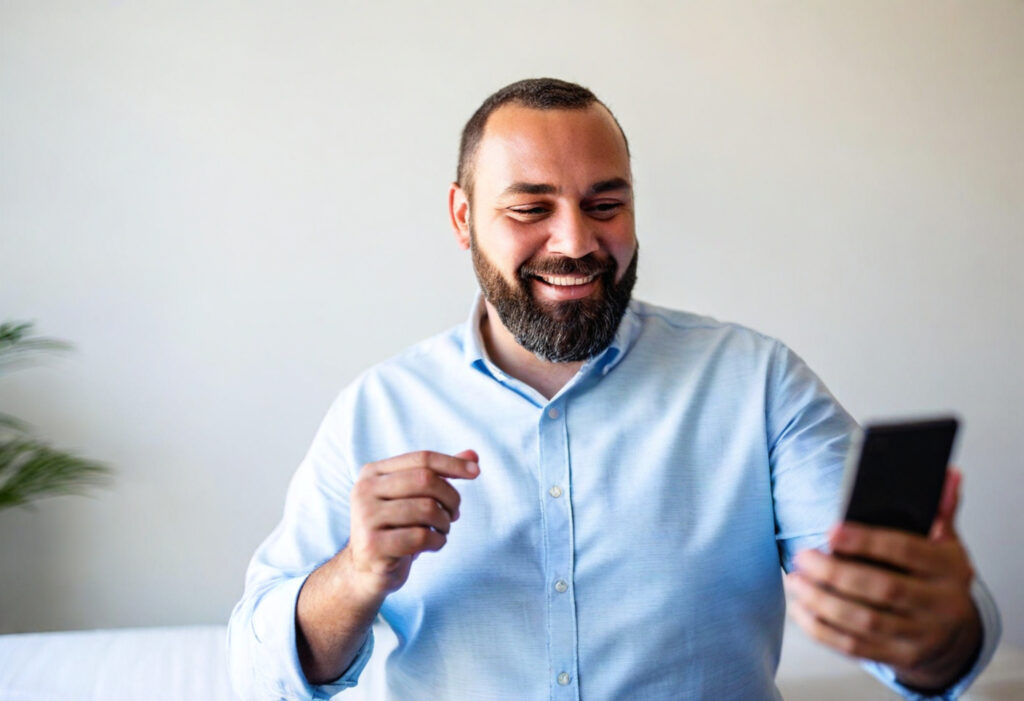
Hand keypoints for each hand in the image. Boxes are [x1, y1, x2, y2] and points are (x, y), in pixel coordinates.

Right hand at [345, 449, 479, 598]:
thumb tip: (473, 456)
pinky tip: (433, 544)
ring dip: (445, 522)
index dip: (452, 463)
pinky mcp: (372, 545)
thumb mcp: (412, 497)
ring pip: (426, 508)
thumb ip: (439, 475)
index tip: (476, 472)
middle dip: (450, 497)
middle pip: (425, 480)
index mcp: (372, 472)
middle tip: (454, 514)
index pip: (421, 459)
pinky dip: (437, 540)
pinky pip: (421, 536)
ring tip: (441, 530)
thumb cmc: (395, 528)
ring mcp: (366, 517)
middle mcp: (364, 490)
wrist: (364, 570)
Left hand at [786, 469, 980, 690]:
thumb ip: (940, 508)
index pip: (906, 551)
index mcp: (950, 569)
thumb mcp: (946, 542)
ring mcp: (922, 636)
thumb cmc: (937, 575)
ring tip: (795, 580)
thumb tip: (948, 473)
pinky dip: (821, 629)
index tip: (830, 530)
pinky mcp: (901, 658)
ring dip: (822, 601)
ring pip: (864, 621)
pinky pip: (854, 646)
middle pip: (882, 589)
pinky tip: (800, 609)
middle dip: (835, 572)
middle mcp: (941, 605)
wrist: (955, 633)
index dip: (867, 540)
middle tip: (801, 556)